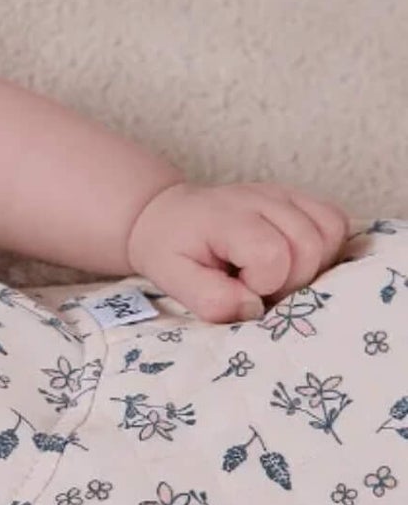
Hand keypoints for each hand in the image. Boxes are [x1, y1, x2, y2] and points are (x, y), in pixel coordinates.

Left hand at [125, 180, 352, 324]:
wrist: (168, 216)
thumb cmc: (171, 249)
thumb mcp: (172, 278)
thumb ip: (210, 298)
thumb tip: (254, 309)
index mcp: (228, 217)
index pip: (272, 254)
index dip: (262, 284)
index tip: (238, 286)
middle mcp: (262, 198)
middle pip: (309, 246)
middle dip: (290, 281)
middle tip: (257, 285)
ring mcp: (285, 195)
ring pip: (330, 234)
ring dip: (311, 266)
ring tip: (275, 274)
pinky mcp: (299, 199)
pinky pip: (336, 223)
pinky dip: (325, 250)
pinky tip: (294, 261)